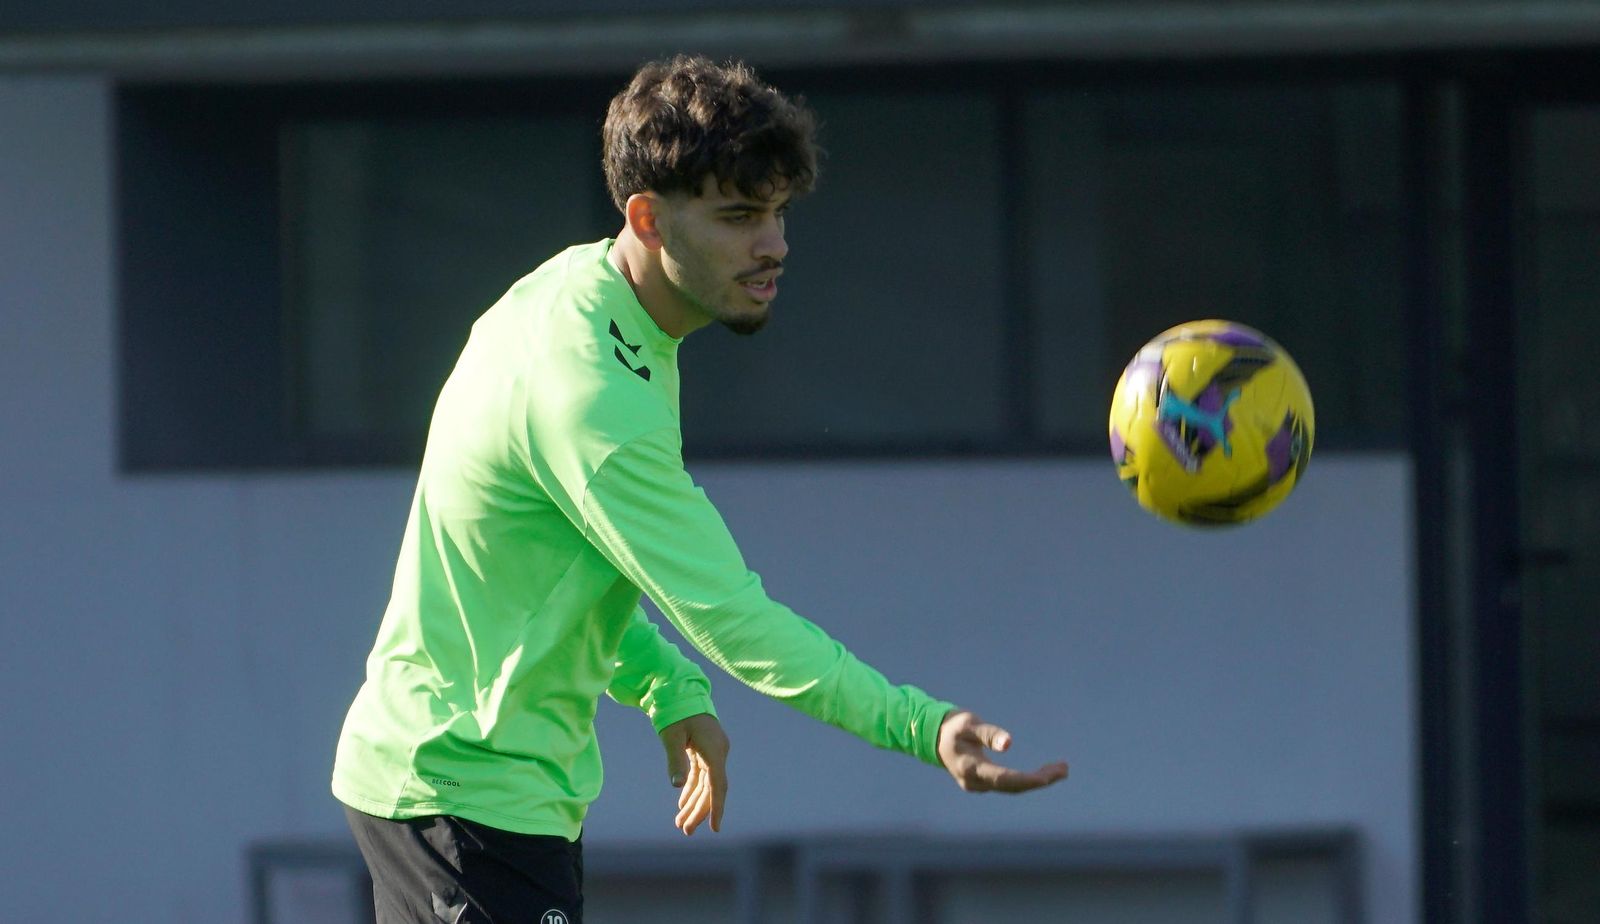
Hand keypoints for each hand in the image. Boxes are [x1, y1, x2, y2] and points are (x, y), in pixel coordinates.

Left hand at [658, 712, 729, 834]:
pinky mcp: (705, 750)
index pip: (717, 785)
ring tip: (681, 823)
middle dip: (699, 811)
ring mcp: (713, 751)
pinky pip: (701, 775)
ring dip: (694, 803)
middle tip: (685, 830)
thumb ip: (676, 761)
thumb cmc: (675, 711)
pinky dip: (692, 789)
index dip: (716, 808)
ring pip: (706, 784)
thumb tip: (677, 786)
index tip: (715, 829)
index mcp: (714, 750)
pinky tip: (682, 804)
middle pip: (711, 788)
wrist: (680, 690)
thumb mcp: (672, 736)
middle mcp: (718, 752)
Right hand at [937, 709, 1067, 793]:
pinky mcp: (981, 784)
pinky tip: (1041, 774)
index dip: (1029, 780)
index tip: (1051, 776)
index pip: (1005, 779)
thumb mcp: (968, 724)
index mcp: (971, 769)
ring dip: (1035, 781)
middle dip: (1039, 780)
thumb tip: (1009, 744)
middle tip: (1064, 769)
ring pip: (1011, 788)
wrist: (931, 738)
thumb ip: (988, 733)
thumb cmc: (952, 726)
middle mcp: (975, 783)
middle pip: (1013, 787)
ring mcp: (977, 786)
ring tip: (1060, 770)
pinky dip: (1025, 780)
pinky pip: (1008, 785)